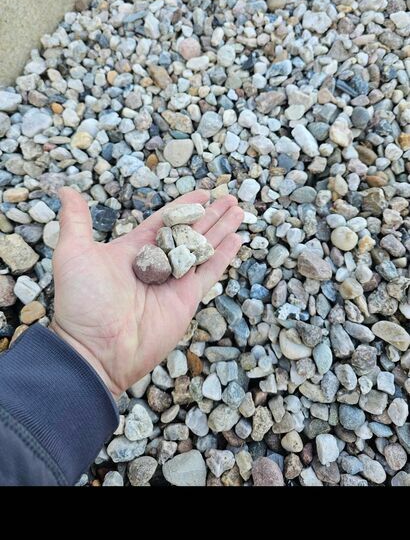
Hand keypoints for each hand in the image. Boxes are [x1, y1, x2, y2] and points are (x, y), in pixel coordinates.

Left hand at [50, 188, 243, 398]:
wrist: (96, 349)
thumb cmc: (82, 301)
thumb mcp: (74, 253)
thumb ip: (76, 220)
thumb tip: (65, 190)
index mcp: (132, 249)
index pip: (164, 221)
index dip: (184, 206)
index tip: (203, 192)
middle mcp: (155, 264)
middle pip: (189, 232)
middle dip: (210, 215)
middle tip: (229, 198)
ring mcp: (173, 282)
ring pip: (203, 248)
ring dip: (221, 229)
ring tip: (238, 211)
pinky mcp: (187, 300)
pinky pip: (209, 272)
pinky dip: (224, 256)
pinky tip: (238, 239)